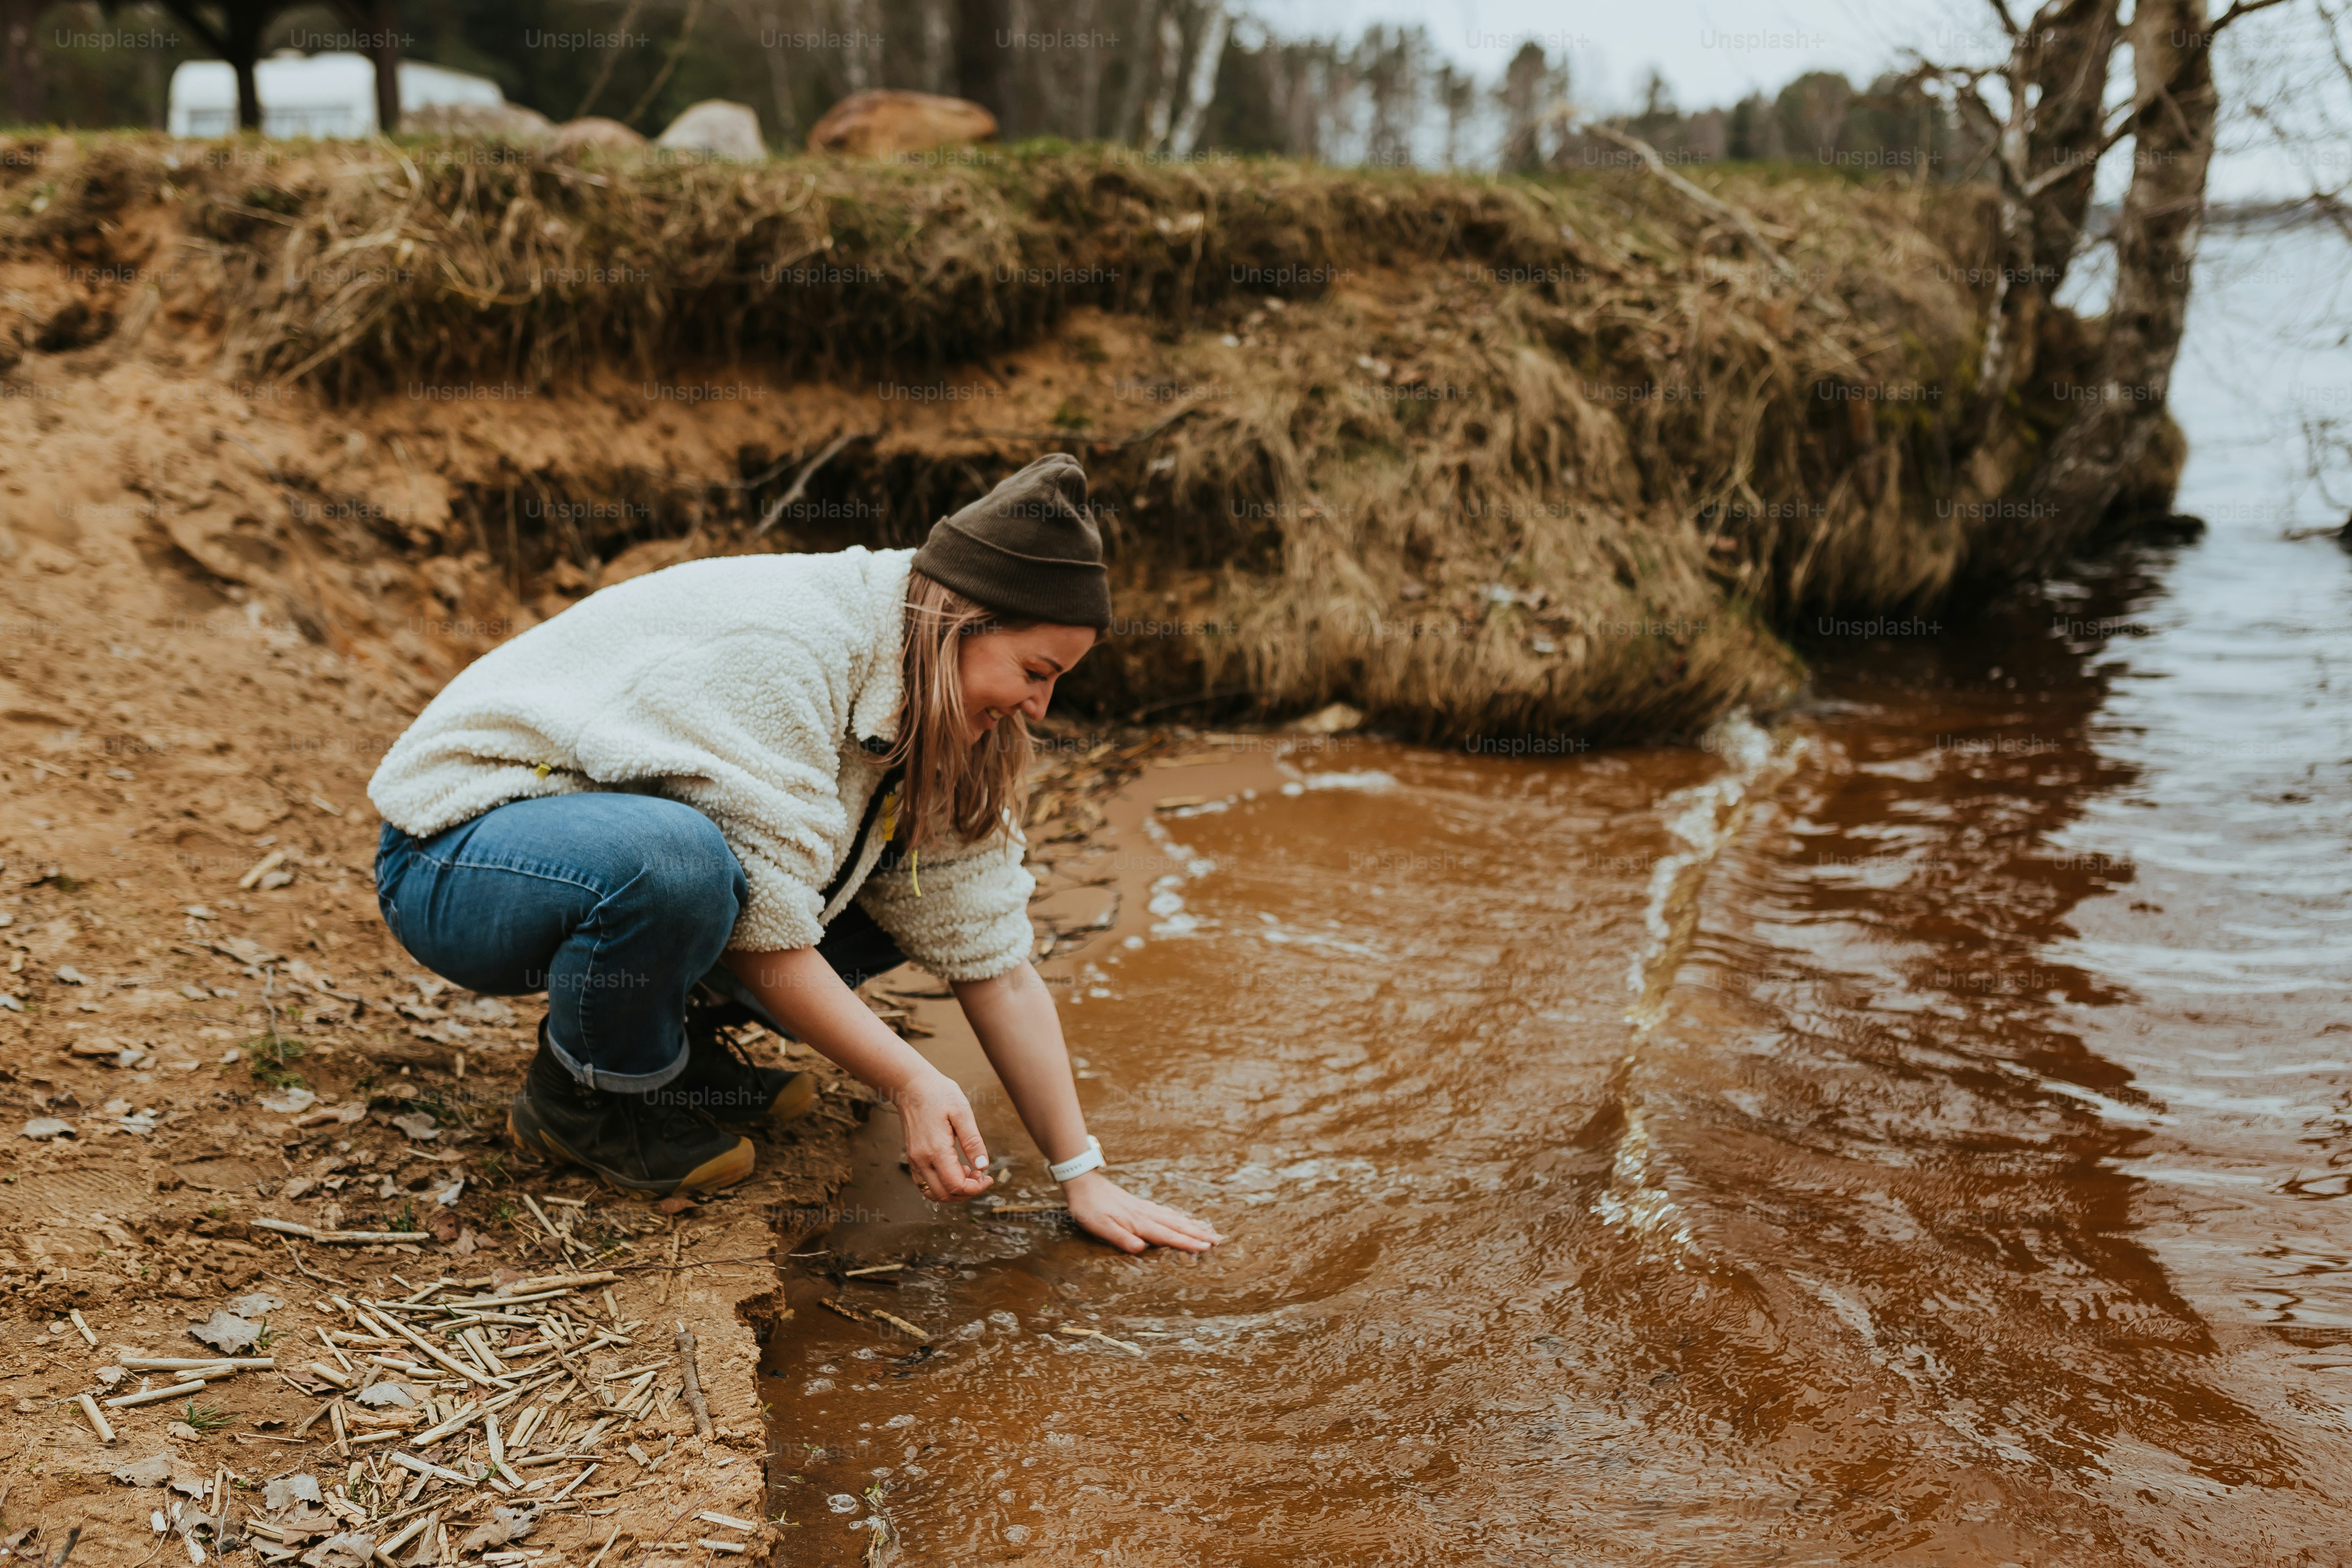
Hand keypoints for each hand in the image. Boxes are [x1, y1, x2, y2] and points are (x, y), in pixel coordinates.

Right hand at [889, 1068, 992, 1201]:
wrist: (911, 1086)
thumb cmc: (938, 1094)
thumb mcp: (962, 1112)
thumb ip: (973, 1141)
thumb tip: (984, 1165)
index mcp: (936, 1150)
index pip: (956, 1185)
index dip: (976, 1188)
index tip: (988, 1177)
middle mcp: (922, 1159)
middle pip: (945, 1194)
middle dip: (967, 1192)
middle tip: (980, 1176)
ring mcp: (914, 1160)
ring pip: (933, 1193)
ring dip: (953, 1191)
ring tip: (968, 1173)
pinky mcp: (912, 1158)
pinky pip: (924, 1184)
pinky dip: (941, 1186)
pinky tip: (953, 1170)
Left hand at [1063, 1172, 1222, 1252]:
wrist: (1083, 1183)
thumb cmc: (1089, 1209)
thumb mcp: (1100, 1227)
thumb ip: (1121, 1238)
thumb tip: (1141, 1250)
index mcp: (1139, 1223)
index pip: (1168, 1236)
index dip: (1188, 1243)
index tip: (1207, 1248)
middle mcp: (1146, 1215)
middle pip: (1177, 1226)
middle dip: (1198, 1234)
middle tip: (1219, 1240)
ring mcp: (1143, 1208)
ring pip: (1173, 1218)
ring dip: (1191, 1225)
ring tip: (1207, 1231)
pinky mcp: (1139, 1204)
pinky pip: (1165, 1212)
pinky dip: (1178, 1217)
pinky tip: (1180, 1217)